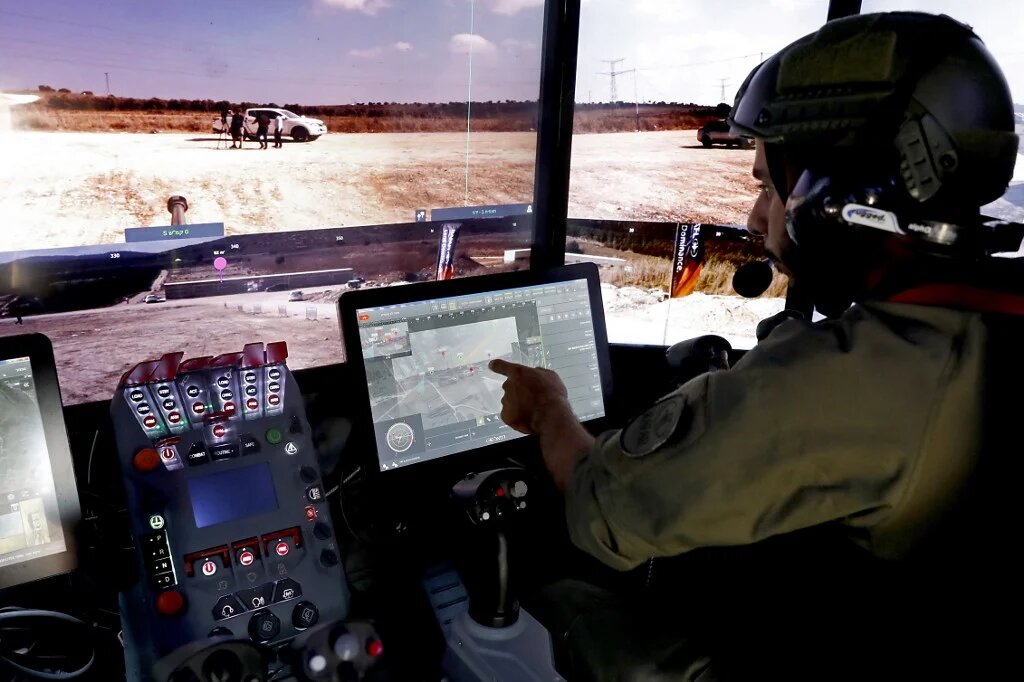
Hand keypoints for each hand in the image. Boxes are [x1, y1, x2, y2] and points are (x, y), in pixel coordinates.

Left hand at [489, 359, 594, 491]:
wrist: (553, 418)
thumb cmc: (556, 397)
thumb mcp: (553, 378)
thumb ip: (540, 376)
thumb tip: (535, 377)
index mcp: (520, 374)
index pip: (504, 367)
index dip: (499, 366)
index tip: (492, 365)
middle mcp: (510, 387)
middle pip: (510, 389)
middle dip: (519, 395)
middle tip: (533, 403)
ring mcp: (507, 403)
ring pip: (511, 405)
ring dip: (520, 409)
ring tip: (535, 416)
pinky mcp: (507, 418)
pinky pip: (512, 418)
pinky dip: (519, 421)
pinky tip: (530, 424)